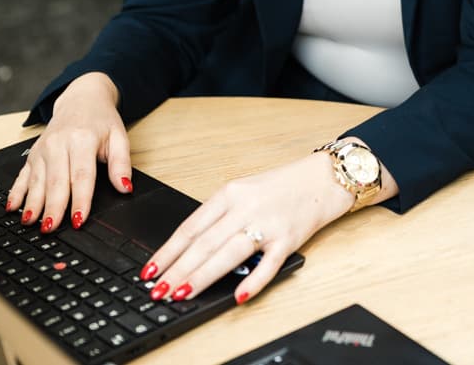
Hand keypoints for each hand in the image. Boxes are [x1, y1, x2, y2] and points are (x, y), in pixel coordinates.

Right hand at [8, 72, 129, 233]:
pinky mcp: (33, 153)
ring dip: (33, 203)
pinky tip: (12, 207)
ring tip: (30, 222)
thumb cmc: (101, 121)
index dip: (80, 200)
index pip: (82, 176)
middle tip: (50, 228)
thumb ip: (122, 164)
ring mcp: (43, 149)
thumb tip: (125, 187)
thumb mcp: (119, 137)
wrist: (82, 99)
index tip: (78, 220)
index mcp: (83, 140)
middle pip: (56, 181)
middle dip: (53, 207)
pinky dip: (16, 192)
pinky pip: (22, 175)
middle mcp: (59, 144)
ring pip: (37, 181)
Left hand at [142, 153, 353, 305]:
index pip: (191, 227)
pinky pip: (268, 264)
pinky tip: (238, 295)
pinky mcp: (289, 239)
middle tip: (159, 290)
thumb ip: (218, 217)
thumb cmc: (280, 187)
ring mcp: (268, 223)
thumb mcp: (243, 191)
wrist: (323, 178)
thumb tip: (187, 250)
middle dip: (178, 270)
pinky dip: (253, 281)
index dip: (168, 251)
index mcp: (230, 194)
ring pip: (228, 254)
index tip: (150, 270)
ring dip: (202, 276)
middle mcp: (246, 207)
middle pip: (205, 243)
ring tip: (182, 293)